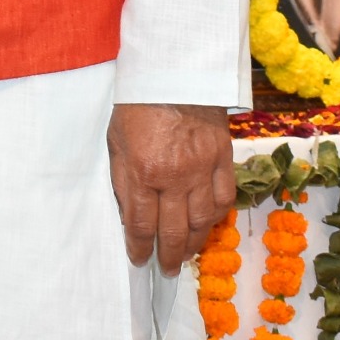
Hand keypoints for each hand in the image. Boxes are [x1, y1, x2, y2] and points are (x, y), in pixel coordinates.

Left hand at [107, 102, 234, 274]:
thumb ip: (123, 183)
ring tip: (187, 253)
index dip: (140, 250)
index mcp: (143, 171)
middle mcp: (175, 176)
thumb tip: (129, 220)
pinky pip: (224, 197)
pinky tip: (208, 223)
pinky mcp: (223, 156)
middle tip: (167, 270)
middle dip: (169, 256)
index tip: (140, 261)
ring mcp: (203, 167)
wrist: (173, 70)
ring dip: (195, 243)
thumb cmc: (137, 105)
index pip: (142, 226)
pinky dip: (217, 216)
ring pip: (203, 221)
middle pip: (174, 231)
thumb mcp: (115, 143)